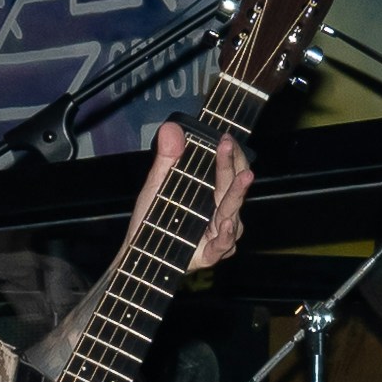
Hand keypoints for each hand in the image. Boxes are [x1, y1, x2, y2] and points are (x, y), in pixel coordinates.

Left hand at [131, 120, 250, 273]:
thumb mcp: (156, 185)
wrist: (138, 253)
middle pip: (231, 186)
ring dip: (238, 195)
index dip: (229, 153)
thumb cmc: (153, 219)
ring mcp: (218, 233)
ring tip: (243, 178)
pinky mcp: (209, 253)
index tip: (224, 137)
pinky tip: (226, 223)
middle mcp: (220, 211)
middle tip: (228, 145)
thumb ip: (167, 159)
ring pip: (233, 213)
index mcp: (212, 193)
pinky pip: (223, 245)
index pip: (228, 169)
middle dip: (232, 164)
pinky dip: (226, 235)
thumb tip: (171, 128)